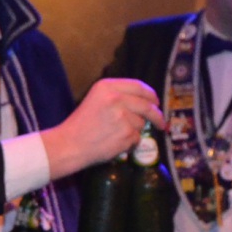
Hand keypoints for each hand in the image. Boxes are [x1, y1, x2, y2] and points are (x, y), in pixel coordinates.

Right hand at [42, 78, 164, 177]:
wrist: (69, 144)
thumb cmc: (82, 123)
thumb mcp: (96, 99)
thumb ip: (118, 95)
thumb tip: (147, 101)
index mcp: (107, 86)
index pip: (139, 86)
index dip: (151, 94)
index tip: (156, 102)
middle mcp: (116, 98)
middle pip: (147, 105)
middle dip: (157, 115)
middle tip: (161, 122)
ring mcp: (122, 116)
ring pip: (142, 123)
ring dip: (135, 131)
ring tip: (116, 134)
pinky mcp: (126, 134)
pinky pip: (137, 138)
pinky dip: (130, 143)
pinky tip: (115, 143)